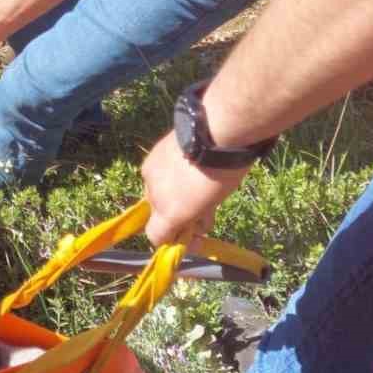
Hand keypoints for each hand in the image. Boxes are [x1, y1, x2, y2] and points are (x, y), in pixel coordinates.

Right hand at [140, 132, 251, 247]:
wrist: (214, 132)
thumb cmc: (222, 173)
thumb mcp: (214, 202)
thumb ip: (200, 217)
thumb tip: (199, 226)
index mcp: (169, 212)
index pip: (155, 237)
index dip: (172, 240)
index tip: (192, 236)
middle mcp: (153, 195)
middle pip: (157, 213)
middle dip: (174, 215)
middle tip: (198, 210)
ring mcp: (149, 172)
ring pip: (155, 191)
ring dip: (170, 194)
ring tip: (192, 183)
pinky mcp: (151, 154)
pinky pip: (156, 173)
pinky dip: (167, 176)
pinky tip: (184, 166)